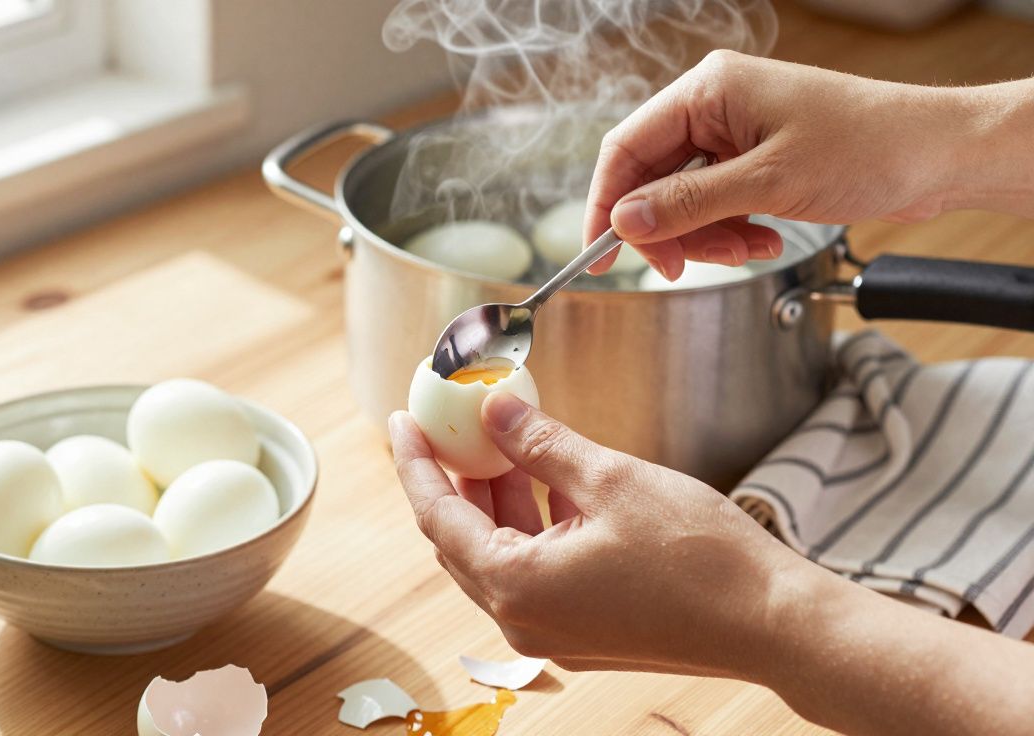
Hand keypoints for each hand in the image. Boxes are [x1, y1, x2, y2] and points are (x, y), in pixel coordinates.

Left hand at [389, 392, 1033, 735]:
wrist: (774, 623)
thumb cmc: (702, 559)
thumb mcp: (609, 479)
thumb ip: (540, 442)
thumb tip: (494, 409)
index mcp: (516, 587)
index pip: (437, 516)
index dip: (417, 463)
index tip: (403, 422)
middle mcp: (523, 621)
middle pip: (461, 539)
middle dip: (455, 478)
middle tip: (452, 425)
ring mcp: (553, 632)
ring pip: (499, 554)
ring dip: (497, 499)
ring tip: (503, 440)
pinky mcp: (583, 631)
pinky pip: (534, 571)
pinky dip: (532, 525)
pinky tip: (549, 479)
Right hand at [583, 51, 974, 279]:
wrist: (940, 155)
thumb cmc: (868, 146)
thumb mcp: (768, 182)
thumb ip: (689, 204)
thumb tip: (626, 222)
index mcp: (708, 90)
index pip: (626, 148)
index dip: (606, 204)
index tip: (601, 253)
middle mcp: (715, 108)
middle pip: (652, 179)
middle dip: (669, 229)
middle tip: (683, 265)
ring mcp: (736, 135)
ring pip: (684, 200)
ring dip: (707, 236)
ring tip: (747, 249)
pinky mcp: (756, 161)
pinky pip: (716, 204)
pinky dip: (730, 231)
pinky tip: (764, 239)